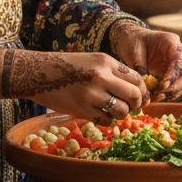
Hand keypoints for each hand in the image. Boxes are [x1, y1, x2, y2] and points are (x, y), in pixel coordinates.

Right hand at [0, 48, 148, 123]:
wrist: (39, 72)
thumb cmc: (68, 66)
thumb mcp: (93, 61)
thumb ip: (113, 72)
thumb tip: (135, 89)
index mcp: (106, 61)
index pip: (136, 78)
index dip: (143, 91)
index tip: (141, 98)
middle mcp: (101, 76)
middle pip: (134, 95)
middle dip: (136, 104)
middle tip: (132, 107)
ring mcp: (91, 94)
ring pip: (121, 110)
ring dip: (122, 114)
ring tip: (115, 112)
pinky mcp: (81, 109)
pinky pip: (105, 119)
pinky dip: (108, 120)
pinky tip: (102, 115)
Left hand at [109, 21, 181, 101]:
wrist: (133, 41)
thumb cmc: (134, 42)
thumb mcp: (133, 51)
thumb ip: (139, 66)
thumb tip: (145, 84)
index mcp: (171, 42)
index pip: (179, 59)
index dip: (173, 74)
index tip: (163, 85)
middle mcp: (180, 53)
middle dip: (176, 87)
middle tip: (160, 94)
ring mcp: (179, 64)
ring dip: (174, 93)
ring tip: (157, 97)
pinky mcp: (175, 74)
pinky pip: (179, 87)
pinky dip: (170, 94)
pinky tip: (157, 97)